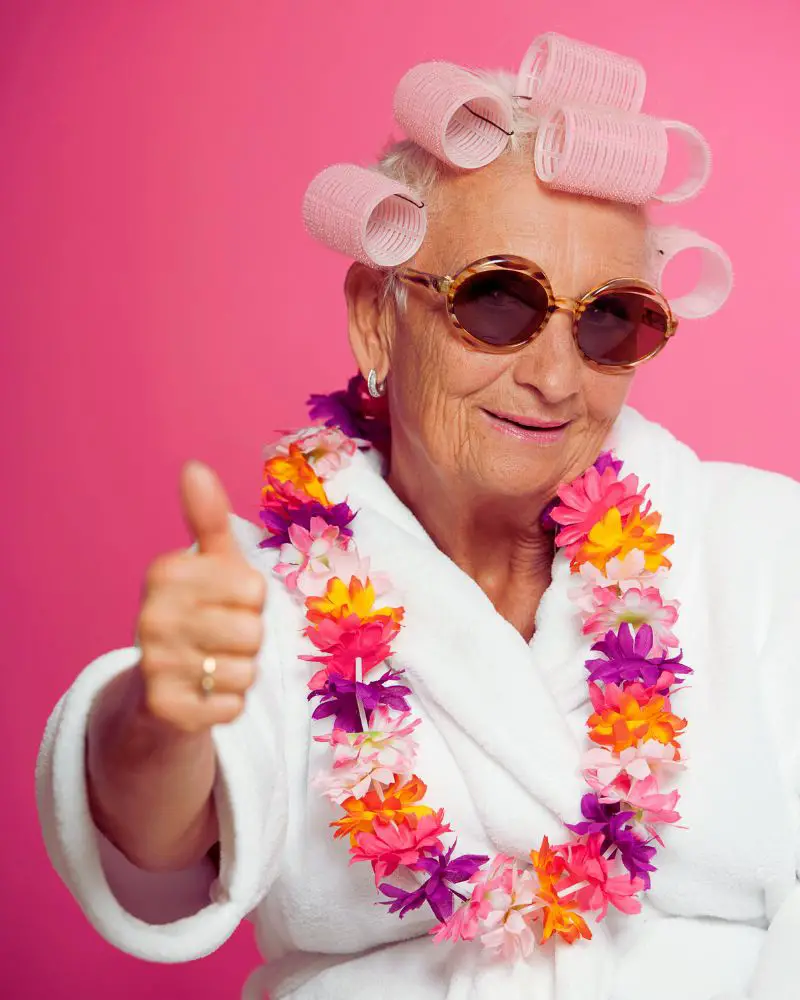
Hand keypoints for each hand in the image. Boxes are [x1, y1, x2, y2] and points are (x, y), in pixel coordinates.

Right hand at [136, 461, 265, 732]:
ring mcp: (154, 665)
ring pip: (245, 672)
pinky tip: (206, 694)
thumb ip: (208, 517)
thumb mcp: (209, 563)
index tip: (225, 603)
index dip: (251, 600)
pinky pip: (232, 707)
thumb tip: (194, 467)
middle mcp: (151, 616)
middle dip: (248, 639)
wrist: (159, 687)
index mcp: (164, 573)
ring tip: (214, 665)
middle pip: (251, 631)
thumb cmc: (200, 612)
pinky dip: (230, 705)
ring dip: (241, 673)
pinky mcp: (165, 709)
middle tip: (221, 639)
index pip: (253, 588)